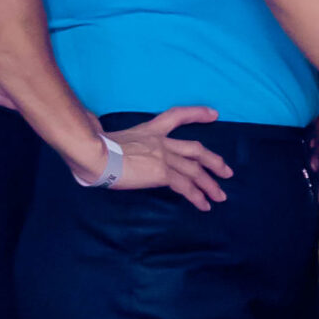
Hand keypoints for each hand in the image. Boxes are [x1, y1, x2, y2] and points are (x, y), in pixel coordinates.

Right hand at [78, 105, 235, 209]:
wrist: (92, 153)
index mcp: (148, 131)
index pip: (176, 116)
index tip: (214, 113)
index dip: (197, 113)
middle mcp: (160, 142)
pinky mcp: (162, 173)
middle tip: (227, 172)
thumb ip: (114, 137)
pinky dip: (197, 196)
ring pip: (195, 170)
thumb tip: (101, 136)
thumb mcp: (107, 136)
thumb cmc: (91, 147)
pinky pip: (186, 186)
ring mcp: (163, 157)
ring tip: (220, 197)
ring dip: (210, 185)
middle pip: (196, 149)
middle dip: (214, 161)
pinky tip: (204, 205)